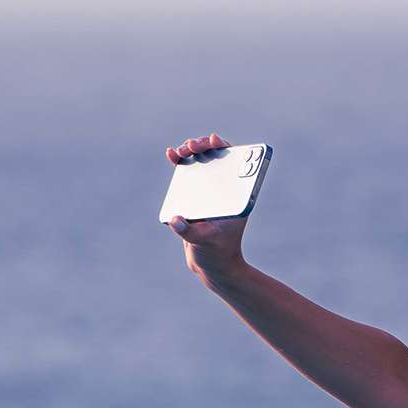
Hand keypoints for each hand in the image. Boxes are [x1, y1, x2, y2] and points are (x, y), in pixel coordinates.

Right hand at [165, 133, 248, 282]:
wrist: (211, 265)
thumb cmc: (215, 253)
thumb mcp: (204, 241)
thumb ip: (189, 232)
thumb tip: (175, 220)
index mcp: (236, 195)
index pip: (233, 163)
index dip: (223, 147)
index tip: (213, 141)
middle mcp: (225, 190)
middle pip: (215, 158)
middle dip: (202, 147)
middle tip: (191, 146)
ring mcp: (210, 192)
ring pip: (201, 163)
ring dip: (190, 152)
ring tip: (179, 151)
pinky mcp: (196, 197)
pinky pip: (189, 175)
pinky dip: (181, 163)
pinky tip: (172, 155)